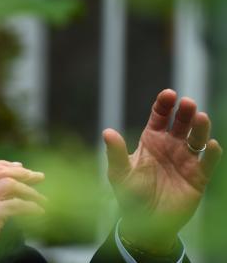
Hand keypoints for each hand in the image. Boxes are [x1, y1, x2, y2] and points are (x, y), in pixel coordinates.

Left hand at [103, 89, 221, 253]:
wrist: (144, 222)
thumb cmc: (129, 195)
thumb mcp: (119, 173)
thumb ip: (115, 153)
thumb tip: (106, 131)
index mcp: (151, 140)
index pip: (160, 117)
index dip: (164, 104)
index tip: (169, 94)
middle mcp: (170, 146)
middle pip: (181, 124)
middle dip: (185, 112)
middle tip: (187, 103)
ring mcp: (185, 160)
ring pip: (196, 139)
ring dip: (200, 128)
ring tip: (200, 117)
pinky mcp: (198, 177)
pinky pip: (208, 163)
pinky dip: (212, 153)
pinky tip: (211, 145)